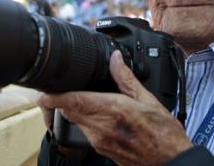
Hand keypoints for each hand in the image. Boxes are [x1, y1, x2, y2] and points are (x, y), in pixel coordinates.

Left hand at [38, 50, 191, 165]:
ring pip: (74, 121)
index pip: (73, 101)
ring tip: (82, 96)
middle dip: (60, 99)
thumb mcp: (149, 100)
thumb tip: (115, 59)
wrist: (170, 162)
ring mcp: (99, 141)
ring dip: (73, 108)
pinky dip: (85, 119)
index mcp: (112, 111)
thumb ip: (126, 78)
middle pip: (67, 111)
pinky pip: (84, 131)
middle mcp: (101, 128)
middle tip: (58, 86)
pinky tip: (97, 113)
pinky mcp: (101, 149)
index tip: (42, 89)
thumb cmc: (163, 133)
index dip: (53, 96)